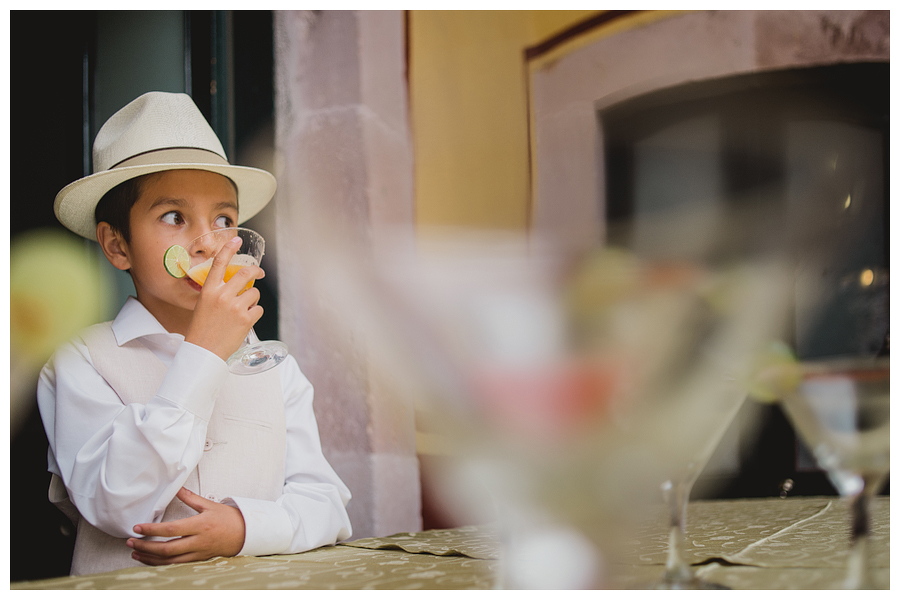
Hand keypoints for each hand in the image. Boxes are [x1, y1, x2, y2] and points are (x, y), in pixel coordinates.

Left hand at [126, 488, 245, 565]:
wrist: (245, 534)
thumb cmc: (229, 518)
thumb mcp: (210, 505)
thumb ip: (191, 498)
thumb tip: (177, 488)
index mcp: (200, 525)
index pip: (171, 530)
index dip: (152, 530)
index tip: (137, 528)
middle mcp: (198, 541)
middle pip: (167, 549)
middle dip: (146, 547)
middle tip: (131, 542)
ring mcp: (198, 552)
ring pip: (169, 560)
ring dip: (150, 558)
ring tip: (135, 552)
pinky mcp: (198, 559)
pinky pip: (176, 565)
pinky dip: (161, 563)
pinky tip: (151, 559)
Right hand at [185, 236, 264, 360]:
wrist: (203, 352)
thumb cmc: (202, 330)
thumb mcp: (203, 306)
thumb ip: (217, 293)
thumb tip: (236, 286)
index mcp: (208, 291)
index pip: (219, 264)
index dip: (228, 249)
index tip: (236, 240)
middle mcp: (222, 296)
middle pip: (245, 273)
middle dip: (256, 272)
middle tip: (259, 273)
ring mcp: (235, 307)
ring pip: (254, 293)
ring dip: (253, 300)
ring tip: (242, 311)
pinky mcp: (246, 319)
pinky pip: (258, 309)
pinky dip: (255, 314)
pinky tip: (244, 321)